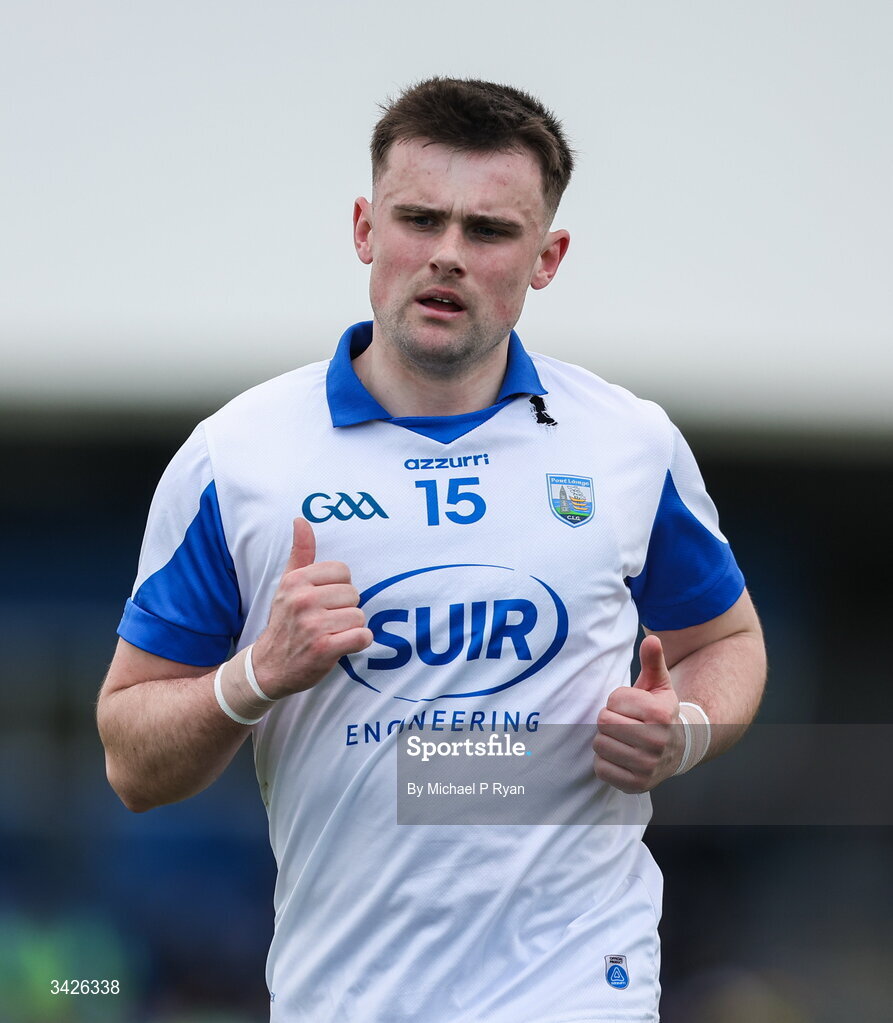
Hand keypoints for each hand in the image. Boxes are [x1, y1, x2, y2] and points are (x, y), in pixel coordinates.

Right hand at [251, 518, 372, 697]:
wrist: (268, 667)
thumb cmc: (285, 623)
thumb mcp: (287, 585)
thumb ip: (300, 553)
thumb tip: (301, 520)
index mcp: (296, 581)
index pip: (343, 571)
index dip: (338, 588)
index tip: (323, 602)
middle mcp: (303, 600)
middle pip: (353, 594)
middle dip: (345, 609)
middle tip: (325, 621)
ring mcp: (313, 625)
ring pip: (359, 616)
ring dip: (350, 628)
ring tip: (330, 634)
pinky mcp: (324, 648)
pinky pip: (362, 636)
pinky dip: (358, 642)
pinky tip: (340, 645)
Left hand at [592, 635, 683, 792]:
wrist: (678, 749)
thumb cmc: (659, 712)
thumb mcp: (659, 685)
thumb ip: (653, 661)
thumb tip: (652, 639)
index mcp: (661, 715)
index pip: (613, 701)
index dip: (617, 701)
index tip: (631, 707)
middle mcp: (657, 743)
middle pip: (603, 722)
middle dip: (609, 719)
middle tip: (624, 723)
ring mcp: (648, 767)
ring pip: (599, 745)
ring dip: (606, 740)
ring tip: (623, 739)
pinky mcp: (636, 785)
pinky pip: (600, 768)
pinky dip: (605, 761)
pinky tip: (621, 756)